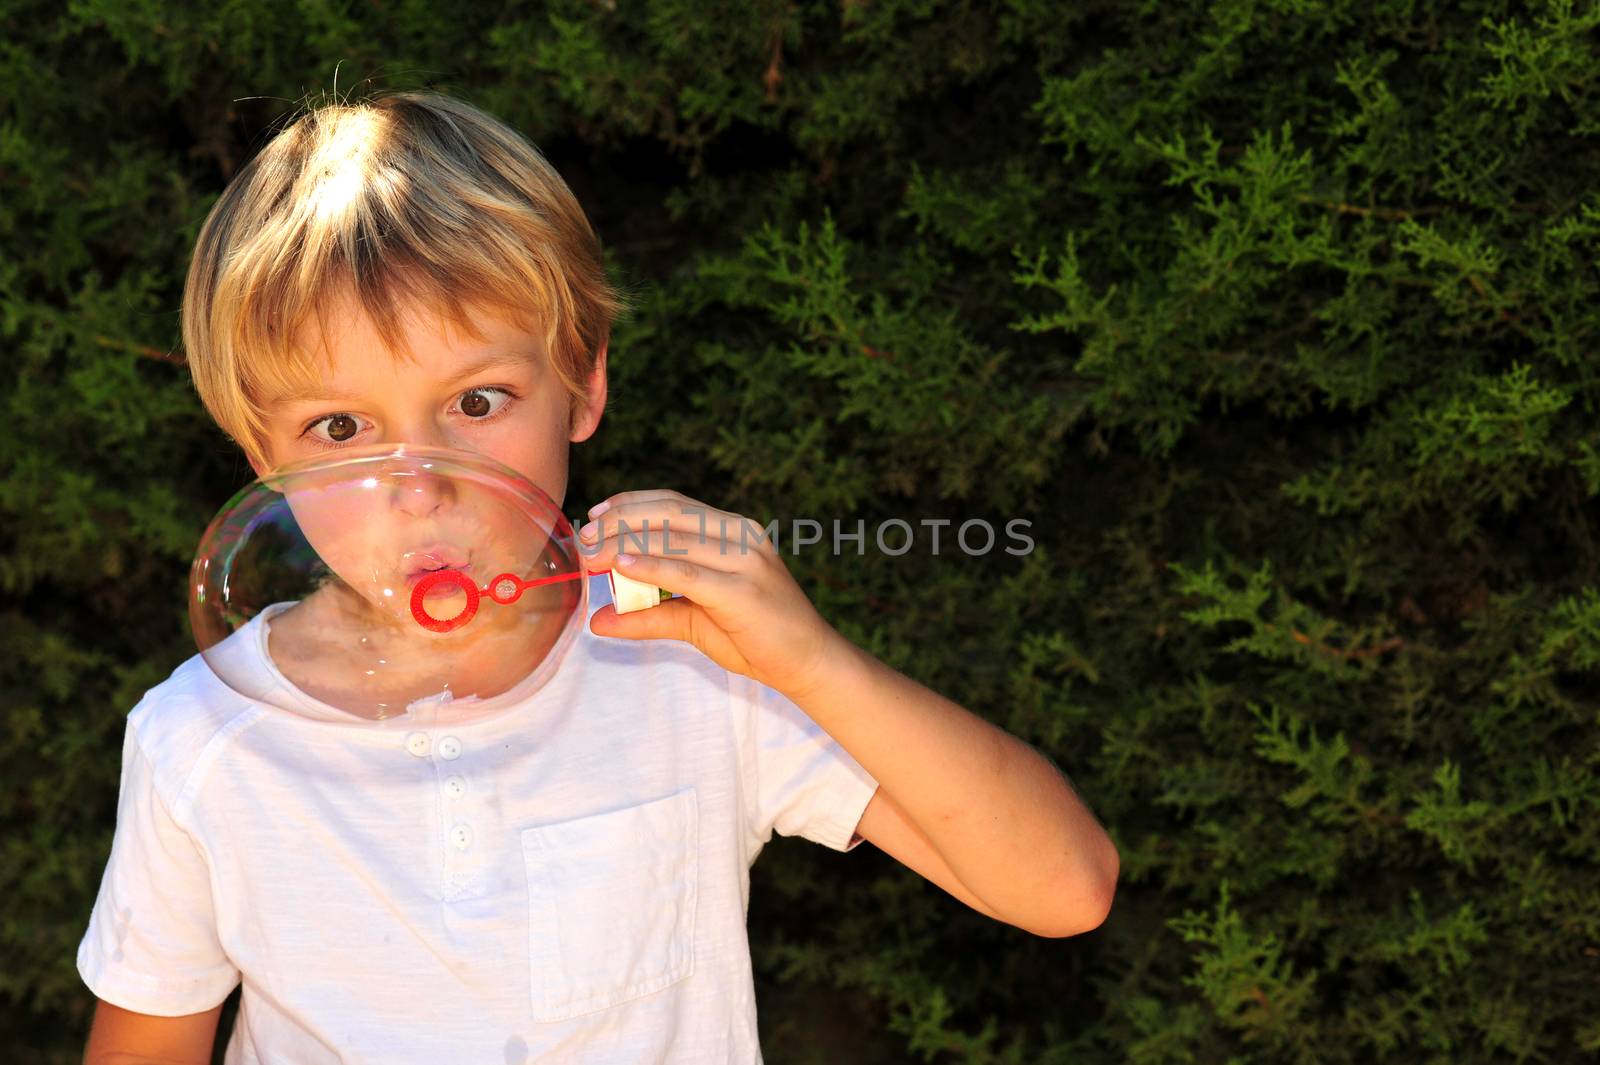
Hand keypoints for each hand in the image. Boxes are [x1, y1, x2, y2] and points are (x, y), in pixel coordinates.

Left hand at [577, 490, 845, 700]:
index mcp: (733, 530)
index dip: (629, 505)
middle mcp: (740, 536)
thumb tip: (596, 620)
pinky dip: (651, 567)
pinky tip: (622, 566)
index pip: (673, 504)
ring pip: (673, 540)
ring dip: (625, 544)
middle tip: (584, 537)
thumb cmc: (755, 639)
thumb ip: (648, 615)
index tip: (594, 515)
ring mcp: (745, 560)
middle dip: (619, 522)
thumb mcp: (694, 621)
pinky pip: (687, 573)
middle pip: (668, 514)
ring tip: (591, 554)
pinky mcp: (743, 591)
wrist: (809, 662)